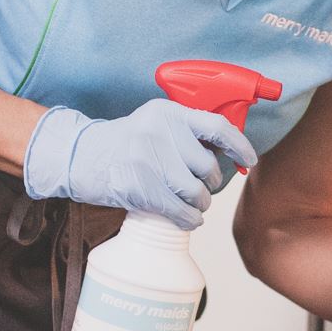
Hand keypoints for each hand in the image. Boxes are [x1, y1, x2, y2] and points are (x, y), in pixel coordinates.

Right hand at [24, 99, 255, 227]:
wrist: (81, 156)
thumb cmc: (126, 143)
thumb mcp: (155, 123)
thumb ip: (187, 132)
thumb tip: (228, 152)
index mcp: (168, 112)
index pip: (217, 127)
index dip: (240, 146)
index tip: (249, 160)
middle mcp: (159, 132)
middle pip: (208, 166)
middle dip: (211, 183)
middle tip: (203, 186)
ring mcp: (148, 160)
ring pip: (197, 192)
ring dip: (200, 203)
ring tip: (193, 203)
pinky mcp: (140, 187)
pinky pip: (180, 210)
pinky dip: (189, 219)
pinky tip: (188, 218)